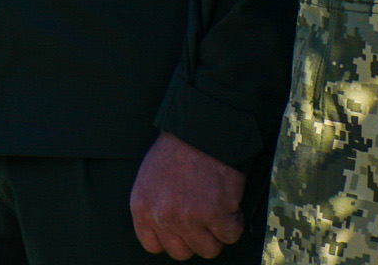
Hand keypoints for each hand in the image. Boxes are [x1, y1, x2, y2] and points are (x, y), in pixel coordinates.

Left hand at [129, 132, 244, 259]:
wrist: (203, 127)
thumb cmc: (179, 147)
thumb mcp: (150, 176)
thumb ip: (154, 205)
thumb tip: (167, 231)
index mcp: (142, 206)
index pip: (153, 245)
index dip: (172, 238)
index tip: (182, 229)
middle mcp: (162, 216)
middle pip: (181, 252)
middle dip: (195, 237)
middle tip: (203, 216)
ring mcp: (189, 218)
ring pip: (208, 249)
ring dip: (217, 232)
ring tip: (218, 207)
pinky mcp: (216, 214)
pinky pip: (230, 236)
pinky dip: (235, 222)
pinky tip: (230, 202)